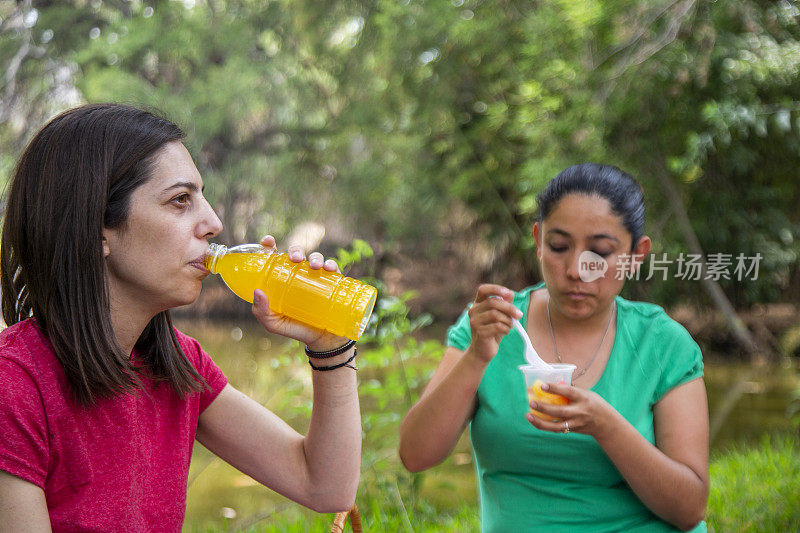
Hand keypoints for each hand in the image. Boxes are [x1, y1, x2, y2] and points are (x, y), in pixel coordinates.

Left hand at [250, 235, 348, 350]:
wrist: (322, 340)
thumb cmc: (295, 329)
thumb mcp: (274, 324)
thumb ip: (262, 311)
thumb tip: (258, 291)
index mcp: (282, 279)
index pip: (275, 258)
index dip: (270, 246)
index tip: (268, 241)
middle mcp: (299, 275)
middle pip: (296, 254)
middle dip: (296, 251)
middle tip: (294, 259)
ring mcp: (316, 278)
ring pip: (315, 258)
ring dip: (315, 257)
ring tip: (314, 266)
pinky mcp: (333, 283)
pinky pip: (333, 269)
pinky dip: (331, 264)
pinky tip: (328, 269)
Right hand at [467, 284, 522, 363]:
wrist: (482, 351)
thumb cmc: (492, 331)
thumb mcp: (500, 316)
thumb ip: (505, 304)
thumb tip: (510, 293)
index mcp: (477, 304)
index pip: (483, 289)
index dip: (495, 289)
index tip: (508, 293)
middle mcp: (473, 311)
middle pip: (493, 302)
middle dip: (509, 308)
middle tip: (519, 315)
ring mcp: (475, 322)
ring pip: (495, 314)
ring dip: (508, 320)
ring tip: (510, 326)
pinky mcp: (480, 333)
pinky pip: (497, 326)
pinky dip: (506, 329)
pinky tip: (506, 332)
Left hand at [526, 382, 614, 438]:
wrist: (606, 424)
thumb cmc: (593, 403)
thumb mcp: (586, 393)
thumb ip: (570, 390)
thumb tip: (551, 384)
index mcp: (583, 398)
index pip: (568, 392)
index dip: (555, 388)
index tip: (542, 385)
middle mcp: (580, 412)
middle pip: (560, 411)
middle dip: (544, 408)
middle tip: (531, 402)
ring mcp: (575, 423)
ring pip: (556, 426)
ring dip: (540, 422)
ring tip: (528, 415)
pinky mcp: (572, 431)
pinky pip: (556, 429)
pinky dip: (544, 426)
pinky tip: (534, 420)